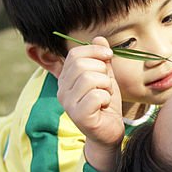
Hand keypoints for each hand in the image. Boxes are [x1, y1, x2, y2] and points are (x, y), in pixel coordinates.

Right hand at [57, 37, 124, 168]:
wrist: (109, 133)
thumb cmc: (106, 105)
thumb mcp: (106, 77)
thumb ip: (102, 59)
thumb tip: (99, 38)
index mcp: (66, 79)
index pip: (75, 54)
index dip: (95, 51)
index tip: (109, 56)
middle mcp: (62, 90)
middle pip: (82, 65)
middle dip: (102, 72)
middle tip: (106, 86)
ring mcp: (68, 104)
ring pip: (90, 79)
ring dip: (106, 86)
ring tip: (105, 97)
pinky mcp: (79, 116)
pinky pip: (97, 96)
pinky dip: (106, 99)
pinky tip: (104, 107)